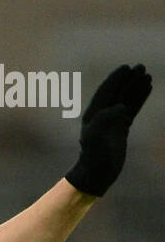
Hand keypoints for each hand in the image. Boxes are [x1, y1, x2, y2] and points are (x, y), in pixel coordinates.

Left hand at [66, 64, 151, 195]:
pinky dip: (140, 98)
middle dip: (128, 79)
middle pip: (118, 92)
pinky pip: (132, 109)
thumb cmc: (93, 157)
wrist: (96, 175)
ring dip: (136, 86)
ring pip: (127, 99)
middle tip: (141, 66)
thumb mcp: (94, 138)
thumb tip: (120, 107)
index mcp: (93, 115)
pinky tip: (147, 88)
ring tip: (147, 75)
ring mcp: (113, 121)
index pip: (105, 92)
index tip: (126, 68)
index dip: (115, 79)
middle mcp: (102, 116)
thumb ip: (104, 120)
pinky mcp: (121, 128)